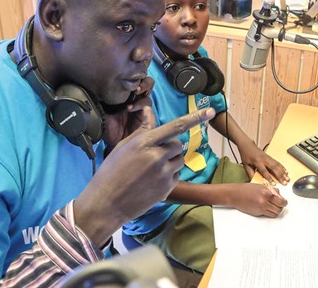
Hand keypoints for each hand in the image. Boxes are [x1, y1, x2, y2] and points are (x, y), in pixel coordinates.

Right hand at [74, 107, 215, 245]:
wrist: (106, 204)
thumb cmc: (111, 172)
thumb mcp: (123, 147)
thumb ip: (142, 131)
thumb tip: (150, 113)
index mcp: (144, 142)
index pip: (175, 126)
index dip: (195, 118)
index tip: (211, 112)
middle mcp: (157, 157)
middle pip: (178, 144)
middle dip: (169, 147)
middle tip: (153, 155)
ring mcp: (163, 174)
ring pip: (180, 159)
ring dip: (171, 161)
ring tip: (151, 169)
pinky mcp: (167, 188)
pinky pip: (177, 174)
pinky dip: (169, 175)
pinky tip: (152, 180)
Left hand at [102, 77, 154, 153]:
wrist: (114, 146)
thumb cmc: (110, 131)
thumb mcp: (103, 112)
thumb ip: (102, 101)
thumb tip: (92, 88)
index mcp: (129, 98)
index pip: (136, 82)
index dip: (134, 76)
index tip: (124, 75)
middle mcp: (137, 101)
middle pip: (147, 83)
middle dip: (143, 81)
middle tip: (134, 83)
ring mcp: (143, 110)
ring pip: (149, 93)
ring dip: (143, 89)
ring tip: (134, 91)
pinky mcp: (147, 119)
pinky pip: (148, 108)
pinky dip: (140, 105)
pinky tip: (130, 107)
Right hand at [229, 183, 287, 216]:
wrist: (236, 195)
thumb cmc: (246, 189)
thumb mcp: (261, 186)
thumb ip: (271, 190)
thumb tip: (279, 195)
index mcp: (267, 192)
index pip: (281, 199)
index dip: (284, 201)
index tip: (284, 201)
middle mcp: (265, 200)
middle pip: (280, 207)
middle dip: (281, 206)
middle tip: (280, 205)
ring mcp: (261, 207)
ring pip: (276, 212)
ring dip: (276, 210)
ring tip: (273, 207)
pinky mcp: (258, 212)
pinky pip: (269, 215)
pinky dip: (270, 213)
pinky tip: (268, 209)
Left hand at [239, 143, 289, 185]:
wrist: (248, 146)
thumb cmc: (246, 156)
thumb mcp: (246, 166)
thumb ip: (251, 174)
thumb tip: (255, 182)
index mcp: (257, 162)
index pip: (264, 171)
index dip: (269, 178)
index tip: (274, 184)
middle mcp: (264, 159)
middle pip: (274, 168)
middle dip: (280, 176)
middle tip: (285, 182)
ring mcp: (268, 157)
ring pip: (277, 165)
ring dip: (283, 172)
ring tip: (287, 178)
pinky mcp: (270, 157)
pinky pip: (277, 162)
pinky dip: (282, 167)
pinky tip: (286, 171)